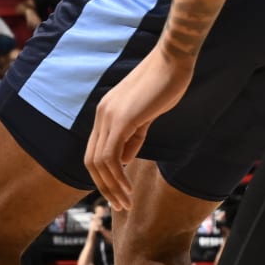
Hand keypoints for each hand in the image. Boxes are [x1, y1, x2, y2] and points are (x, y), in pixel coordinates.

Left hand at [84, 48, 193, 210]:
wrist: (173, 59)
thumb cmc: (166, 83)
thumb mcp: (147, 115)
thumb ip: (134, 136)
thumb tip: (122, 160)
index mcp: (106, 114)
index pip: (95, 152)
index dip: (103, 176)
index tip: (117, 192)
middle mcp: (101, 116)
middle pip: (91, 161)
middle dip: (104, 187)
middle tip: (120, 205)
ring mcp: (108, 117)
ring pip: (98, 162)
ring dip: (111, 187)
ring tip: (125, 202)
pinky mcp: (121, 119)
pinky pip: (110, 155)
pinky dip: (116, 176)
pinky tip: (128, 188)